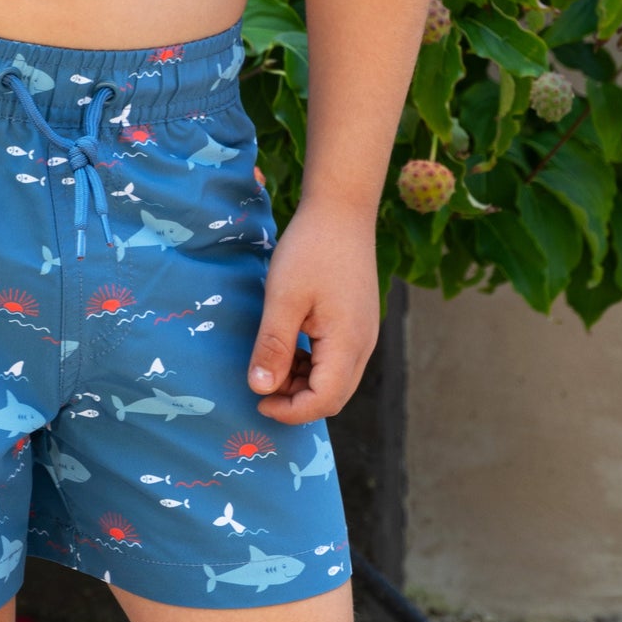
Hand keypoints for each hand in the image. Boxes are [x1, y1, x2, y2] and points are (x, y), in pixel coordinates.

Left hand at [247, 196, 381, 422]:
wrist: (341, 210)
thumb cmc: (310, 249)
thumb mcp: (283, 298)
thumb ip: (273, 346)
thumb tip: (260, 390)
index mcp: (348, 343)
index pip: (324, 401)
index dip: (290, 410)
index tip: (257, 400)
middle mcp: (364, 345)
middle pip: (334, 397)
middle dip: (296, 401)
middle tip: (261, 385)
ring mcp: (364, 335)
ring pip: (336, 381)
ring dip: (303, 383)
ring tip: (272, 362)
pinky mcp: (358, 324)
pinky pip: (338, 361)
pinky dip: (312, 366)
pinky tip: (289, 346)